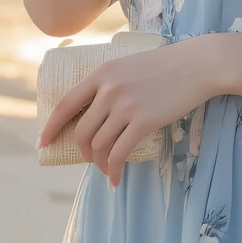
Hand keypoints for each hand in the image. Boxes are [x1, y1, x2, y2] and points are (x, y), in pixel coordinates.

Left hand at [35, 36, 222, 186]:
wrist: (198, 64)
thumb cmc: (166, 65)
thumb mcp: (129, 66)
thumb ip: (110, 84)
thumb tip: (94, 113)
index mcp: (102, 72)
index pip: (66, 103)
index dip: (52, 127)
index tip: (42, 143)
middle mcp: (109, 89)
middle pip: (82, 131)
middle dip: (83, 151)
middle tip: (91, 159)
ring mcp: (126, 106)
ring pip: (100, 145)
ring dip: (100, 163)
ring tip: (107, 169)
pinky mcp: (144, 121)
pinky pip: (120, 153)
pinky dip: (114, 170)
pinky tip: (116, 179)